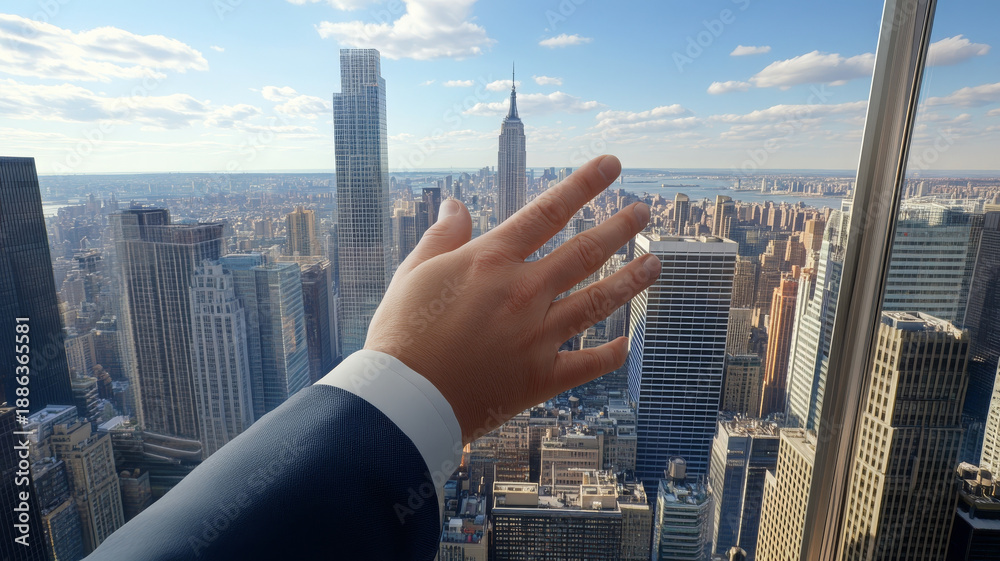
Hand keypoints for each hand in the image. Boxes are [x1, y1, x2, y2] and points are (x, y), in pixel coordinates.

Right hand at [364, 155, 659, 443]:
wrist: (402, 401)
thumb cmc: (401, 334)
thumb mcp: (413, 273)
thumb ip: (442, 237)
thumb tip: (456, 204)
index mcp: (491, 261)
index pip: (548, 211)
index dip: (584, 184)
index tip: (611, 165)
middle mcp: (523, 292)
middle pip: (585, 252)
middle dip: (619, 228)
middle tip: (643, 212)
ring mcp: (537, 335)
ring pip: (598, 301)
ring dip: (630, 280)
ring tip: (655, 264)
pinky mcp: (541, 377)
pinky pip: (588, 364)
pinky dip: (611, 354)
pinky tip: (627, 343)